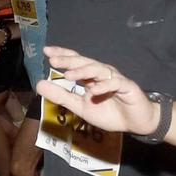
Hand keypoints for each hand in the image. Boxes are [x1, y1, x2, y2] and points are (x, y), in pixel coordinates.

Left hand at [36, 47, 159, 135]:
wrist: (136, 123)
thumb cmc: (110, 113)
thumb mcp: (81, 107)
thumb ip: (62, 96)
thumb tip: (38, 84)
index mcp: (91, 77)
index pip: (76, 61)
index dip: (63, 55)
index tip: (47, 52)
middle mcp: (102, 74)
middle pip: (85, 62)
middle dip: (70, 60)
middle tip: (54, 60)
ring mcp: (115, 79)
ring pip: (99, 70)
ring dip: (84, 71)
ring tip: (69, 75)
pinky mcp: (128, 87)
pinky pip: (115, 84)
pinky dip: (104, 86)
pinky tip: (93, 91)